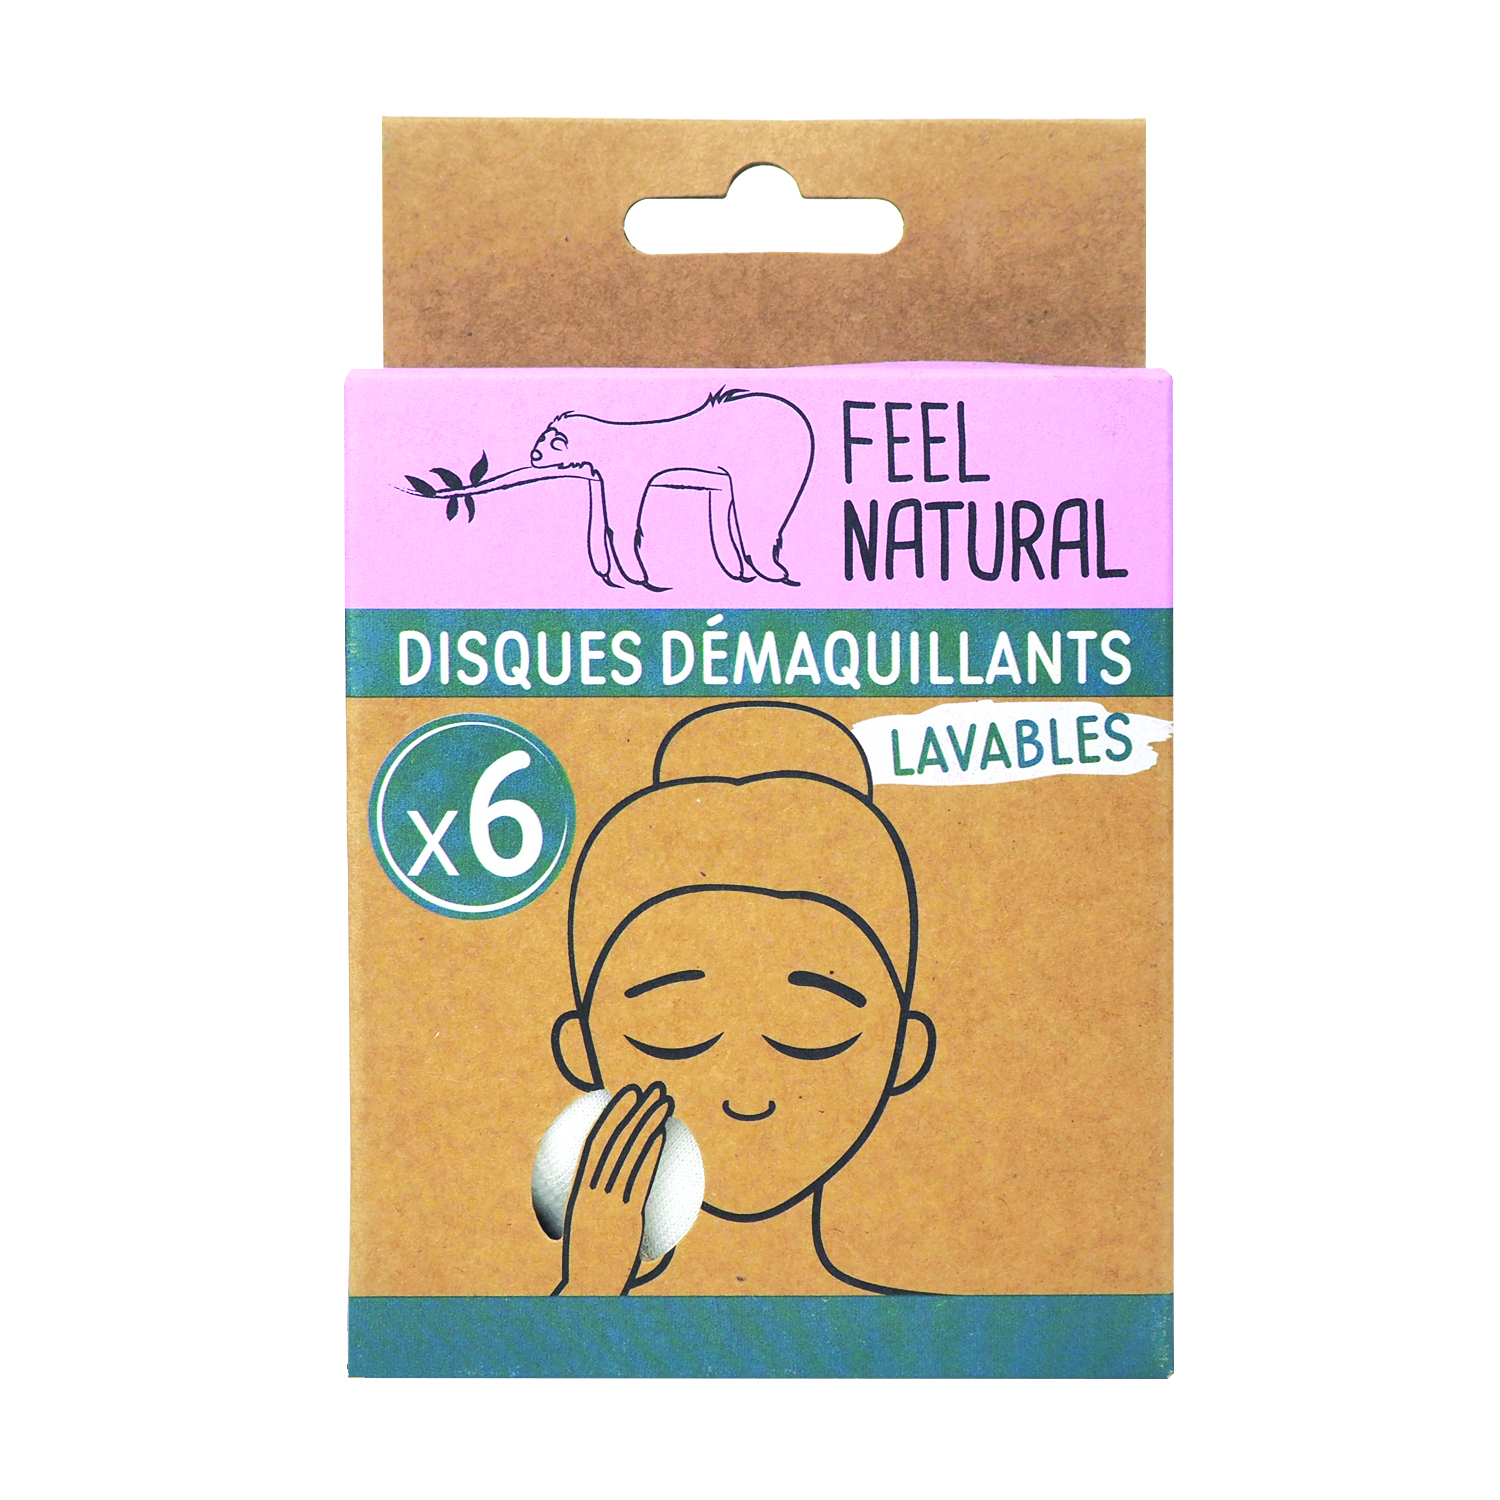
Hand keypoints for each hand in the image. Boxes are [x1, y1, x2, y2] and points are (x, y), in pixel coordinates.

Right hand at [554, 1082, 671, 1295]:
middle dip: (634, 1109)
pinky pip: (639, 1179)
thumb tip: (621, 1190)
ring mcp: (609, 1203)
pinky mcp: (625, 1218)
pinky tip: (663, 1134)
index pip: (596, 1144)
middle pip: (615, 1141)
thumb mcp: (593, 1232)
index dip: (612, 1115)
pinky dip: (650, 1154)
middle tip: (651, 1086)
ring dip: (647, 1122)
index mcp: (580, 1193)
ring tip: (664, 1101)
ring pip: (628, 1154)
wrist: (589, 1296)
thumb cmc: (592, 1268)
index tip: (627, 1093)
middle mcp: (593, 1192)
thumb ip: (605, 1207)